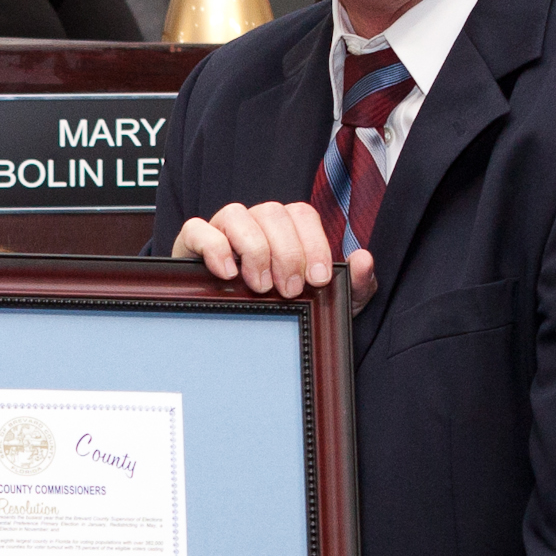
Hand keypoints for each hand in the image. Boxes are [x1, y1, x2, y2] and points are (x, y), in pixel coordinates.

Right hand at [174, 202, 376, 312]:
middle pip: (273, 213)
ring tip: (260, 286)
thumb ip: (355, 284)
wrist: (236, 342)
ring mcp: (223, 231)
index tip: (318, 279)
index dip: (313, 243)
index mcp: (286, 231)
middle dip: (286, 253)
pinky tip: (228, 273)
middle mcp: (256, 224)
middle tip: (289, 290)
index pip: (302, 215)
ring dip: (254, 250)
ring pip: (238, 214)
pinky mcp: (192, 245)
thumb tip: (363, 259)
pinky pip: (198, 229)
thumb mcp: (328, 304)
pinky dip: (214, 247)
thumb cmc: (283, 312)